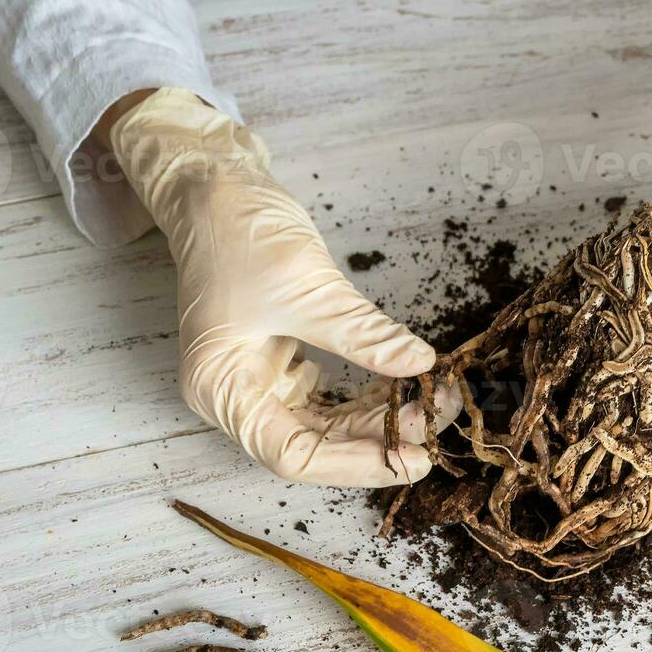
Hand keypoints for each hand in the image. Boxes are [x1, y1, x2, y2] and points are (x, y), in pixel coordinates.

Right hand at [109, 88, 457, 485]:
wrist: (214, 187)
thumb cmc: (238, 232)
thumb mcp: (308, 288)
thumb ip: (364, 335)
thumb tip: (421, 364)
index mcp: (221, 390)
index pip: (292, 455)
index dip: (356, 464)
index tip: (412, 457)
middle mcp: (234, 396)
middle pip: (313, 446)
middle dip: (377, 439)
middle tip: (437, 425)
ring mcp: (255, 380)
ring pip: (325, 425)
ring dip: (377, 419)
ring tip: (433, 404)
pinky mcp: (277, 361)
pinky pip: (327, 397)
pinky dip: (365, 395)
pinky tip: (404, 386)